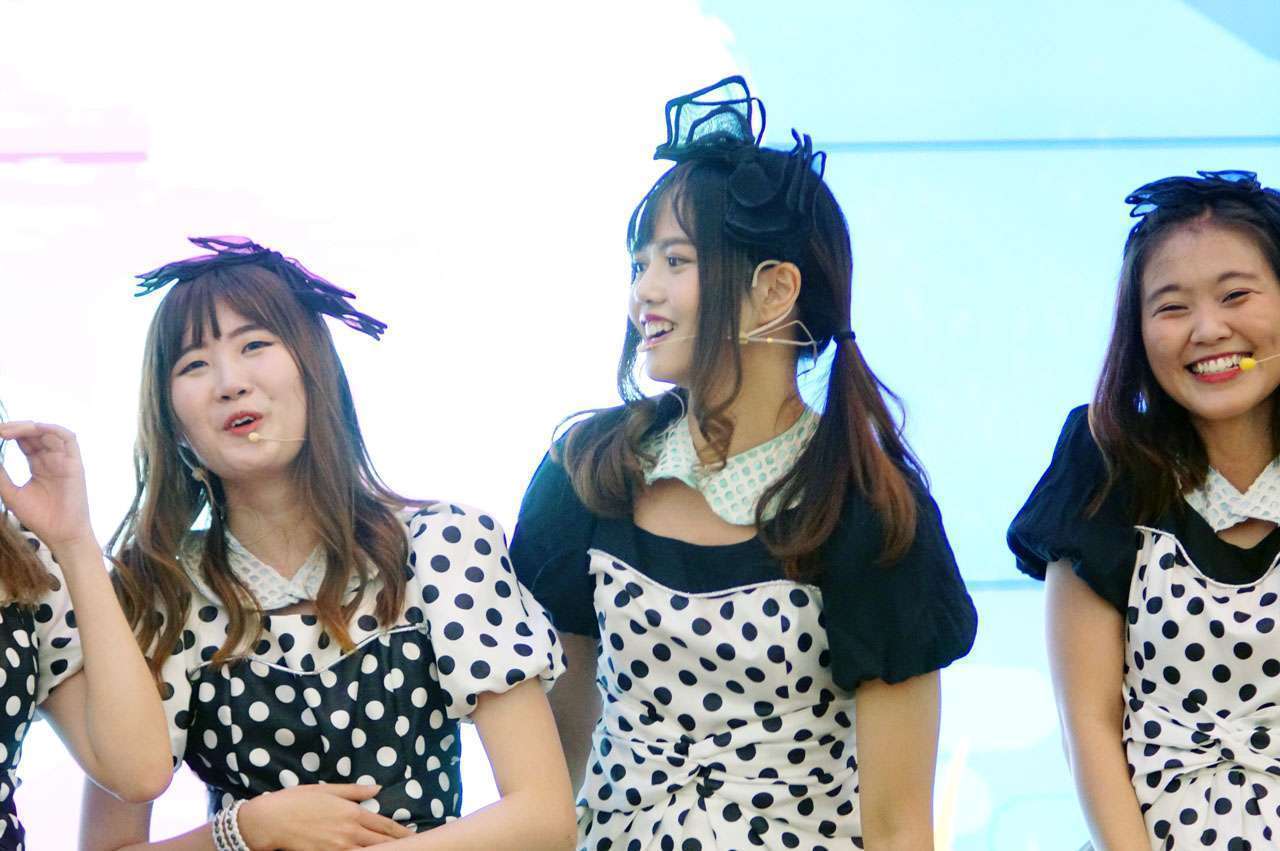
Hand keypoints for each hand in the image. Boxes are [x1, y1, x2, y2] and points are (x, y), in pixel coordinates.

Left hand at [0, 421, 94, 552]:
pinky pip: (68, 439)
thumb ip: (1, 476)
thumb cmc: (39, 517)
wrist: (60, 533)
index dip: (9, 434)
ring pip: (49, 432)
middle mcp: (52, 459)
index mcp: (38, 465)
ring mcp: (64, 460)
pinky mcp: (75, 464)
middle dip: (15, 428)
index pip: (24, 441)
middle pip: (35, 434)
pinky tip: (35, 428)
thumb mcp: (12, 493)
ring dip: (29, 427)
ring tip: (7, 431)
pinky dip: (53, 429)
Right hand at [237, 784, 413, 849]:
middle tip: (415, 847)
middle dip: (399, 845)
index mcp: (353, 813)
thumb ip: (354, 791)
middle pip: (382, 843)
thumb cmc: (296, 801)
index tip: (415, 835)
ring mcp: (339, 848)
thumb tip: (377, 788)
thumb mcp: (327, 789)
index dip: (402, 832)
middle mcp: (350, 832)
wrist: (269, 821)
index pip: (385, 825)